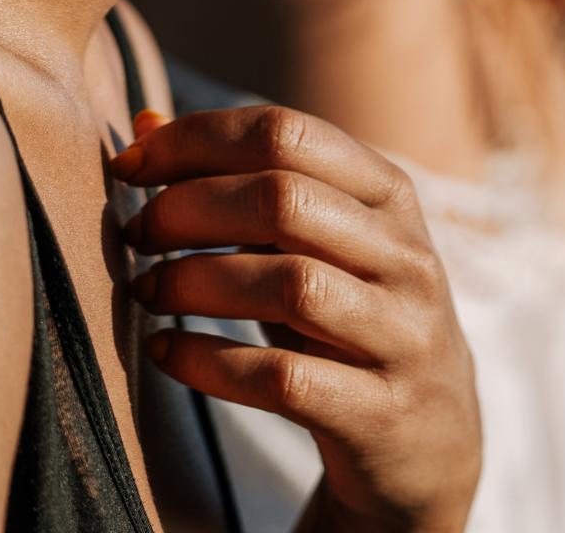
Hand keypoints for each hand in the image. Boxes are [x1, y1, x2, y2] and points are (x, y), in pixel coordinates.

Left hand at [110, 105, 479, 532]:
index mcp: (392, 197)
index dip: (197, 139)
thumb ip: (242, 185)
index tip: (132, 164)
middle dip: (189, 208)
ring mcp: (403, 334)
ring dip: (194, 283)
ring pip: (290, 285)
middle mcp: (408, 256)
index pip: (289, 133)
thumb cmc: (354, 321)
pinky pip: (282, 378)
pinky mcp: (381, 410)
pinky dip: (208, 362)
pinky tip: (166, 353)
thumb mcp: (320, 244)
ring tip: (146, 291)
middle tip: (139, 234)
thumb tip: (143, 125)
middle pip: (285, 199)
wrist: (432, 438)